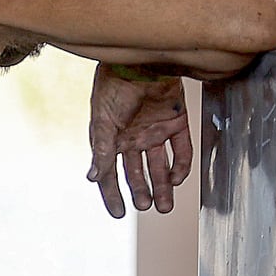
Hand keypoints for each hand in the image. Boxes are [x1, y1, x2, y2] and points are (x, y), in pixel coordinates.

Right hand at [89, 64, 192, 217]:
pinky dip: (181, 164)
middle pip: (137, 172)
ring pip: (160, 165)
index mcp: (112, 140)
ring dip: (163, 185)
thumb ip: (100, 151)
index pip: (110, 174)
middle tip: (148, 208)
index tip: (119, 213)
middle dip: (143, 192)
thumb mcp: (103, 122)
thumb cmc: (115, 88)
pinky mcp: (176, 121)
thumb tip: (93, 178)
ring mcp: (155, 130)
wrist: (142, 61)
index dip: (112, 195)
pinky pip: (181, 148)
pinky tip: (179, 178)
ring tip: (166, 206)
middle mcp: (133, 138)